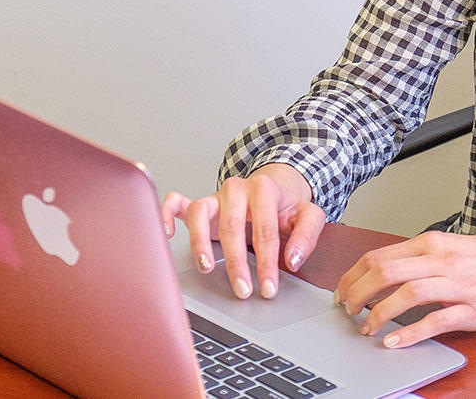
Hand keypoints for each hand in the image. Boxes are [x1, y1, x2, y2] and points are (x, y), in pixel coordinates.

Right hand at [160, 163, 326, 300]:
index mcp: (264, 189)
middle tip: (243, 290)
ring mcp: (215, 196)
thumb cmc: (287, 206)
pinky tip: (167, 233)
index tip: (268, 287)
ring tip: (207, 268)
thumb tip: (292, 259)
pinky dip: (167, 214)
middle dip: (237, 263)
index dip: (266, 262)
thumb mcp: (308, 216)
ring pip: (200, 214)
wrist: (274, 186)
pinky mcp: (200, 203)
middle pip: (232, 227)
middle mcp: (237, 189)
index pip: (264, 231)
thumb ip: (306, 236)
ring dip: (200, 243)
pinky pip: (176, 203)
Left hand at [333, 229, 475, 348]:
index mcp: (431, 243)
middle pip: (386, 272)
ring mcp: (458, 284)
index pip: (378, 256)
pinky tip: (393, 341)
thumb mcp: (447, 247)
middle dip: (358, 293)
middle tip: (346, 310)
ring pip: (408, 293)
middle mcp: (442, 260)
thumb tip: (376, 275)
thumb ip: (415, 258)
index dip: (352, 276)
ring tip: (365, 328)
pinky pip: (436, 320)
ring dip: (379, 313)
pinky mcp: (472, 309)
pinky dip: (410, 332)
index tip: (341, 291)